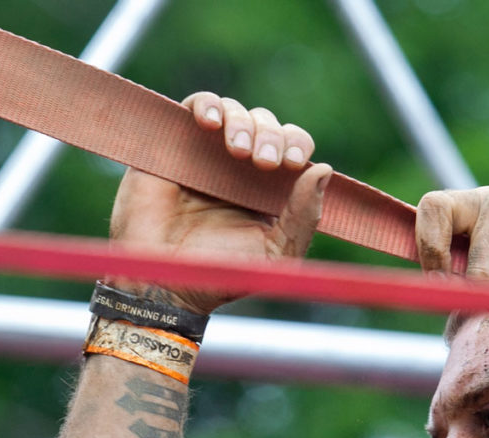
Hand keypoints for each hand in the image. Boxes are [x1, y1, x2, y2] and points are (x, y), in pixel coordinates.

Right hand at [108, 91, 331, 314]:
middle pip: (267, 124)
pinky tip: (211, 122)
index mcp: (267, 189)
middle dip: (271, 135)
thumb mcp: (275, 255)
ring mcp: (206, 154)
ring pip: (235, 112)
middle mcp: (239, 168)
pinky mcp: (174, 145)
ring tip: (237, 149)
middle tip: (263, 162)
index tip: (291, 163)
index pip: (292, 148)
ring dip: (243, 122)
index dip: (296, 145)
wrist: (164, 283)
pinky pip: (195, 106)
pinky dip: (208, 104)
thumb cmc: (218, 275)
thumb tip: (324, 169)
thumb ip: (303, 217)